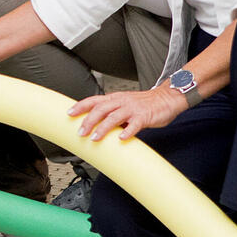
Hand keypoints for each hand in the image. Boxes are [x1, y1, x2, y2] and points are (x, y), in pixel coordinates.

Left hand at [69, 87, 188, 142]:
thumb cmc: (144, 104)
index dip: (81, 106)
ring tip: (95, 138)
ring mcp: (133, 109)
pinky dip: (127, 131)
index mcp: (115, 98)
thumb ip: (111, 112)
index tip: (69, 113)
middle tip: (80, 132)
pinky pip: (135, 125)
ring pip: (114, 117)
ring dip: (103, 128)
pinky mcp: (144, 117)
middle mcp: (122, 102)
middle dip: (89, 121)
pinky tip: (121, 138)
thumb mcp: (124, 104)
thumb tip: (95, 123)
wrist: (167, 98)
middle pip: (101, 109)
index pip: (94, 100)